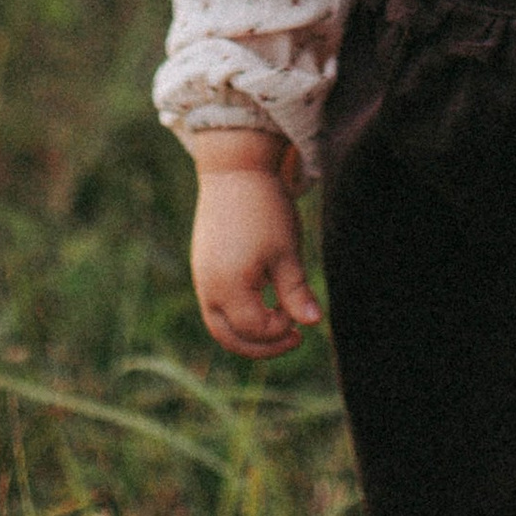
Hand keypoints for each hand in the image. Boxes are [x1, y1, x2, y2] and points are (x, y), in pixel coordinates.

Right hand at [190, 153, 322, 358]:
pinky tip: (264, 301)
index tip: (301, 315)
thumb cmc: (265, 209)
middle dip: (262, 346)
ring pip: (219, 324)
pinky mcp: (202, 267)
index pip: (254, 329)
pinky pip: (215, 305)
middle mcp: (208, 287)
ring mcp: (201, 277)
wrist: (235, 170)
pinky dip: (238, 315)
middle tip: (294, 338)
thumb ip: (296, 292)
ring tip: (279, 323)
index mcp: (228, 285)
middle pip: (229, 338)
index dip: (281, 330)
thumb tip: (314, 323)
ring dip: (249, 332)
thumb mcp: (287, 252)